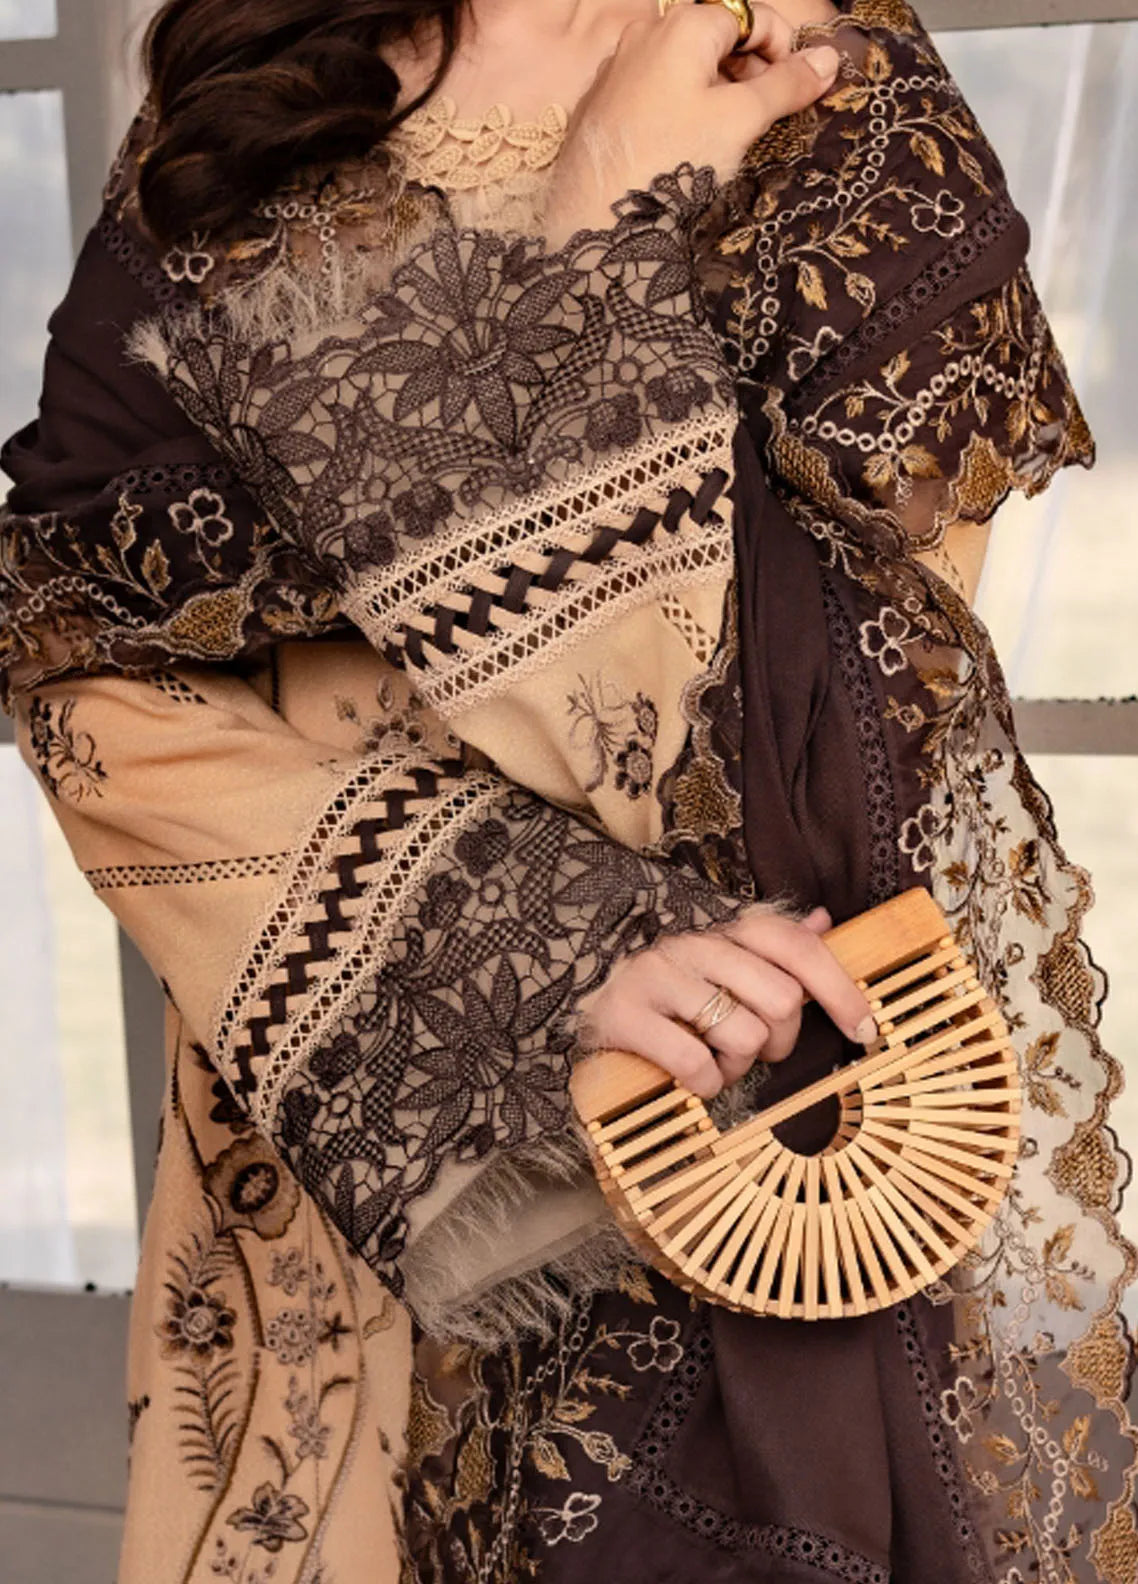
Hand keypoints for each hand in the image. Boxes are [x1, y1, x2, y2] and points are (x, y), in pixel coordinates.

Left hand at [544, 3, 840, 242]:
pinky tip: (690, 147)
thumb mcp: (740, 120)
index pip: (749, 15)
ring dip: (718, 92)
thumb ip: (786, 85)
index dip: (783, 47)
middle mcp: (644, 36)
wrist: (595, 220)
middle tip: (769, 114)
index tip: (800, 85)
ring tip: (731, 136)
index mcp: (682, 25)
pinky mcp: (602, 108)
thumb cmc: (670, 162)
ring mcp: (618, 71)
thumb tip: (827, 59)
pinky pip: (655, 94)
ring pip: (684, 68)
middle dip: (750, 70)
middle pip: (715, 38)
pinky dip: (683, 109)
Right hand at [576, 906, 876, 1099]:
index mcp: (724, 931)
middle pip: (781, 1000)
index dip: (841, 991)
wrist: (576, 992)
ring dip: (737, 1066)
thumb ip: (773, 945)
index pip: (798, 949)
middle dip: (779, 1040)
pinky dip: (704, 1085)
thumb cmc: (669, 988)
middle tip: (754, 1050)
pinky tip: (692, 1080)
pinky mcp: (626, 1017)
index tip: (866, 1031)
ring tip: (715, 1061)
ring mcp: (659, 978)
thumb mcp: (721, 960)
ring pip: (744, 1036)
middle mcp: (694, 946)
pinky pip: (696, 1065)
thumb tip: (823, 920)